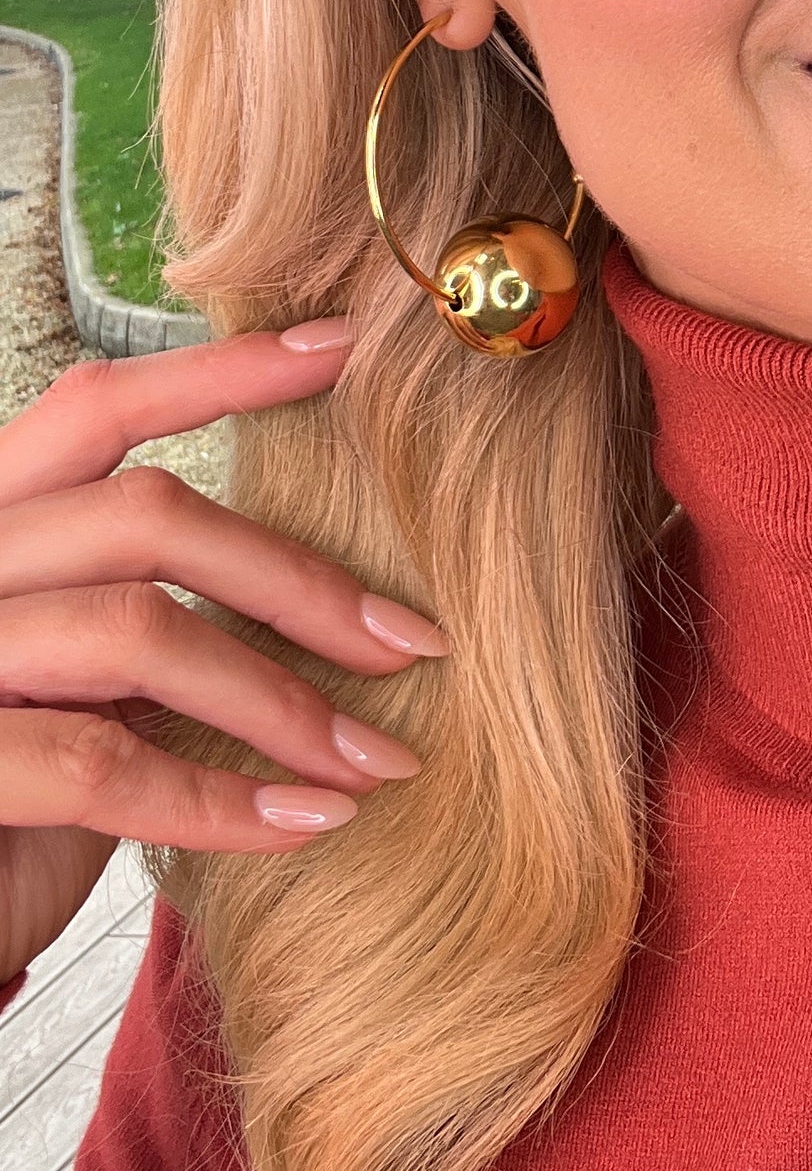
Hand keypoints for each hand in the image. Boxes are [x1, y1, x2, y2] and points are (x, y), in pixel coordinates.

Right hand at [0, 322, 449, 989]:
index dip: (219, 371)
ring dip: (282, 703)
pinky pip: (107, 765)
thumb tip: (321, 584)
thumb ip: (145, 609)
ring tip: (380, 758)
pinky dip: (226, 800)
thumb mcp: (78, 682)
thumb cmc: (14, 800)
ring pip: (140, 633)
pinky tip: (311, 823)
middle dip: (297, 580)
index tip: (343, 347)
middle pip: (146, 515)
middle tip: (413, 644)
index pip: (96, 408)